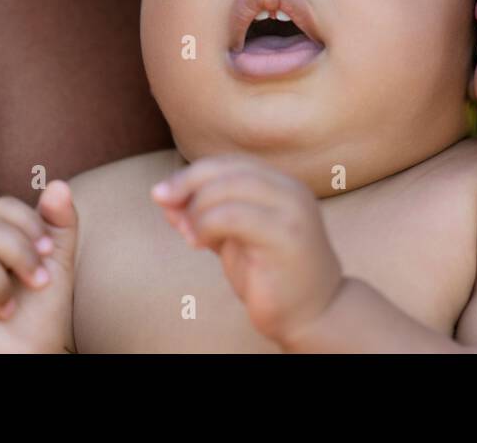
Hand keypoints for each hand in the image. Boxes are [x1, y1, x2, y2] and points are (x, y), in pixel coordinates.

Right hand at [0, 181, 77, 352]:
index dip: (29, 226)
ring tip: (7, 307)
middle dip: (20, 256)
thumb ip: (60, 223)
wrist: (31, 354)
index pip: (2, 206)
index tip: (47, 255)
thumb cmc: (40, 313)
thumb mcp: (58, 262)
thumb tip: (57, 184)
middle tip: (36, 284)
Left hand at [151, 154, 342, 345]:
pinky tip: (200, 244)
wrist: (314, 314)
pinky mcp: (286, 235)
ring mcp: (293, 210)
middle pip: (228, 168)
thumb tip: (164, 197)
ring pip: (229, 187)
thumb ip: (205, 215)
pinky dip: (206, 225)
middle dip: (187, 183)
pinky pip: (233, 215)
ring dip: (197, 209)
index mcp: (282, 185)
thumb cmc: (270, 276)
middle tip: (163, 204)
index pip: (231, 162)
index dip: (192, 172)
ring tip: (191, 236)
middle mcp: (291, 190)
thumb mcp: (232, 238)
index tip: (162, 194)